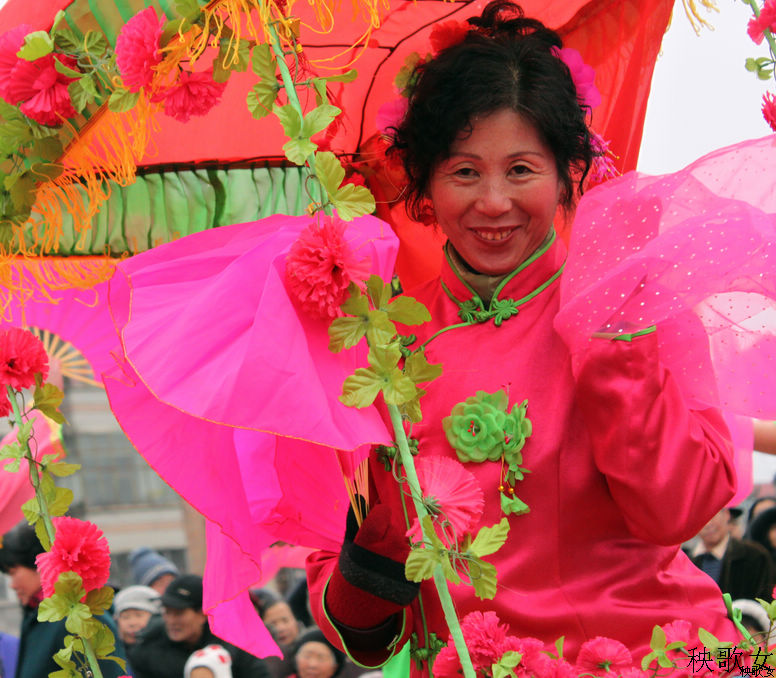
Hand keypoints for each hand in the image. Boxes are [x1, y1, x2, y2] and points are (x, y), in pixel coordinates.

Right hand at [325, 503, 418, 628]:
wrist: (358, 610)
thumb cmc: (352, 572)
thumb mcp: (349, 546)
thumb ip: (354, 520)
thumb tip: (359, 494)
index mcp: (369, 542)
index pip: (383, 513)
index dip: (380, 516)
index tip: (376, 523)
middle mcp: (388, 552)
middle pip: (396, 529)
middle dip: (389, 534)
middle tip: (379, 550)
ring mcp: (403, 568)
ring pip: (407, 545)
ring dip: (399, 551)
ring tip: (385, 564)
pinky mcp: (414, 582)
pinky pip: (414, 563)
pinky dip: (406, 566)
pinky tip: (393, 575)